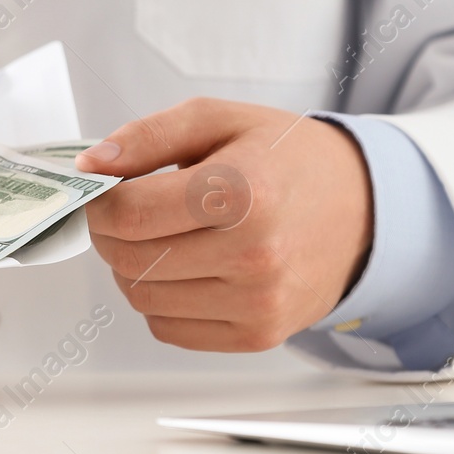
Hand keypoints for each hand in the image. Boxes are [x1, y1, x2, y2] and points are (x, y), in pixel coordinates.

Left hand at [75, 98, 371, 351]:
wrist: (362, 207)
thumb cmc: (287, 159)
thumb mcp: (219, 120)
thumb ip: (148, 137)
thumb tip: (91, 166)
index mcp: (243, 190)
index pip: (131, 213)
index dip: (100, 202)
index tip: (102, 190)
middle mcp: (254, 253)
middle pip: (130, 259)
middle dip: (110, 233)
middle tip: (127, 210)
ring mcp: (258, 301)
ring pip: (143, 297)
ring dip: (132, 266)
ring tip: (161, 235)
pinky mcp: (258, 334)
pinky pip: (167, 328)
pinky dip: (159, 299)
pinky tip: (184, 267)